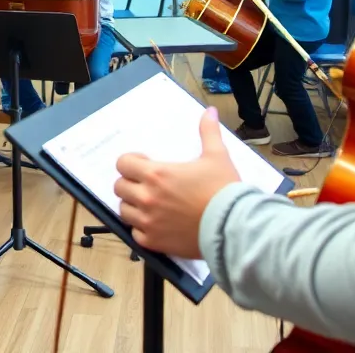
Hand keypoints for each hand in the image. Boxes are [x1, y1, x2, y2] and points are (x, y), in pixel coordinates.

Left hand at [114, 107, 240, 257]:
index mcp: (156, 174)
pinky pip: (135, 234)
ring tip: (150, 204)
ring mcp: (148, 222)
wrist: (234, 227)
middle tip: (147, 185)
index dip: (131, 162)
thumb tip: (209, 112)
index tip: (144, 165)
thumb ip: (208, 132)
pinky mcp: (154, 242)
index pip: (123, 164)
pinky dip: (142, 229)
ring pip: (124, 210)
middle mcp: (147, 197)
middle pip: (120, 187)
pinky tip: (156, 224)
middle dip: (130, 183)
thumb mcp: (217, 156)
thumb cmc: (224, 190)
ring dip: (133, 206)